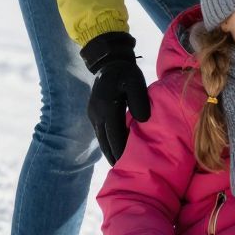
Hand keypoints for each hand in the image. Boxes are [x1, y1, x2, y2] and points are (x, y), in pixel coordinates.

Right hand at [82, 32, 149, 163]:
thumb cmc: (126, 72)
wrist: (108, 61)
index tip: (128, 166)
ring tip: (120, 166)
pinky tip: (115, 151)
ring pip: (101, 139)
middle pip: (105, 142)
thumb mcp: (136, 82)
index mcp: (106, 107)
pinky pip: (100, 133)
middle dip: (114, 157)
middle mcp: (96, 113)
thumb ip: (139, 101)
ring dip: (110, 152)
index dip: (121, 152)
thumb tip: (142, 120)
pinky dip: (108, 143)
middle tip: (125, 173)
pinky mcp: (93, 113)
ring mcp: (92, 114)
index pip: (114, 136)